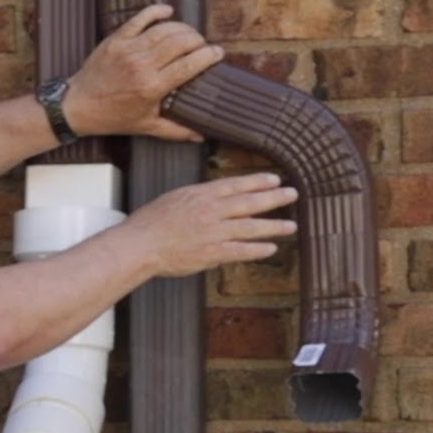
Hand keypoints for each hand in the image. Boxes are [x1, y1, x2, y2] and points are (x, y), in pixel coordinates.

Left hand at [64, 4, 221, 141]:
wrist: (78, 106)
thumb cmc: (112, 117)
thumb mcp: (145, 126)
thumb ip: (176, 130)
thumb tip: (201, 136)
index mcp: (152, 87)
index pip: (189, 65)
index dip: (208, 56)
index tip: (218, 53)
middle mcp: (142, 65)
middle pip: (180, 42)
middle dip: (197, 41)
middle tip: (201, 46)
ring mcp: (128, 49)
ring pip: (164, 29)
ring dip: (182, 28)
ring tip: (189, 35)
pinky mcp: (116, 39)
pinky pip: (140, 19)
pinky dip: (156, 12)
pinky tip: (168, 12)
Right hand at [123, 172, 298, 276]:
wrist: (140, 244)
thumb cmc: (149, 223)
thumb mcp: (174, 198)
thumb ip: (197, 199)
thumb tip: (213, 199)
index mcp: (201, 194)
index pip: (236, 185)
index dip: (257, 182)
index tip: (274, 180)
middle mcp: (211, 211)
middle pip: (249, 202)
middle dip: (273, 198)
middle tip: (292, 194)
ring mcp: (213, 232)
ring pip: (250, 227)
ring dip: (273, 226)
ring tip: (291, 226)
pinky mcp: (211, 253)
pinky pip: (240, 251)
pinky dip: (257, 250)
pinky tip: (271, 248)